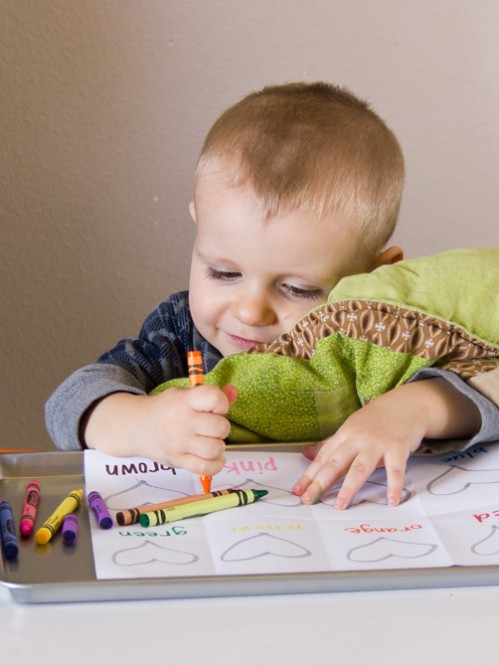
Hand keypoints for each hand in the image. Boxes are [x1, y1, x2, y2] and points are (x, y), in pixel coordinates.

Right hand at [84, 384, 236, 473]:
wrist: (137, 427)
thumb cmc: (167, 409)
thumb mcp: (186, 395)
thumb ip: (212, 395)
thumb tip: (233, 392)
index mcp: (185, 400)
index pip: (214, 398)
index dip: (222, 403)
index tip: (216, 407)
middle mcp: (181, 421)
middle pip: (220, 427)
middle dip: (222, 427)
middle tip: (212, 427)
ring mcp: (179, 443)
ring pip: (215, 449)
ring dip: (219, 446)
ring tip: (211, 441)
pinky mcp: (178, 461)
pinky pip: (205, 468)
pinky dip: (216, 464)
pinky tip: (214, 458)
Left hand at [292, 379, 479, 508]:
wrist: (405, 404)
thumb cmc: (375, 420)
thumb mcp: (350, 428)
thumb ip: (330, 444)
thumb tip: (305, 454)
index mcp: (344, 434)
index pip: (323, 458)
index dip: (309, 475)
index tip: (297, 491)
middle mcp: (358, 439)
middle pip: (336, 463)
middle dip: (321, 482)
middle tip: (308, 499)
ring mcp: (377, 443)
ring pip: (360, 468)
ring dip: (349, 488)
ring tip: (340, 506)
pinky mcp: (398, 447)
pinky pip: (395, 470)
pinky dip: (394, 486)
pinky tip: (392, 501)